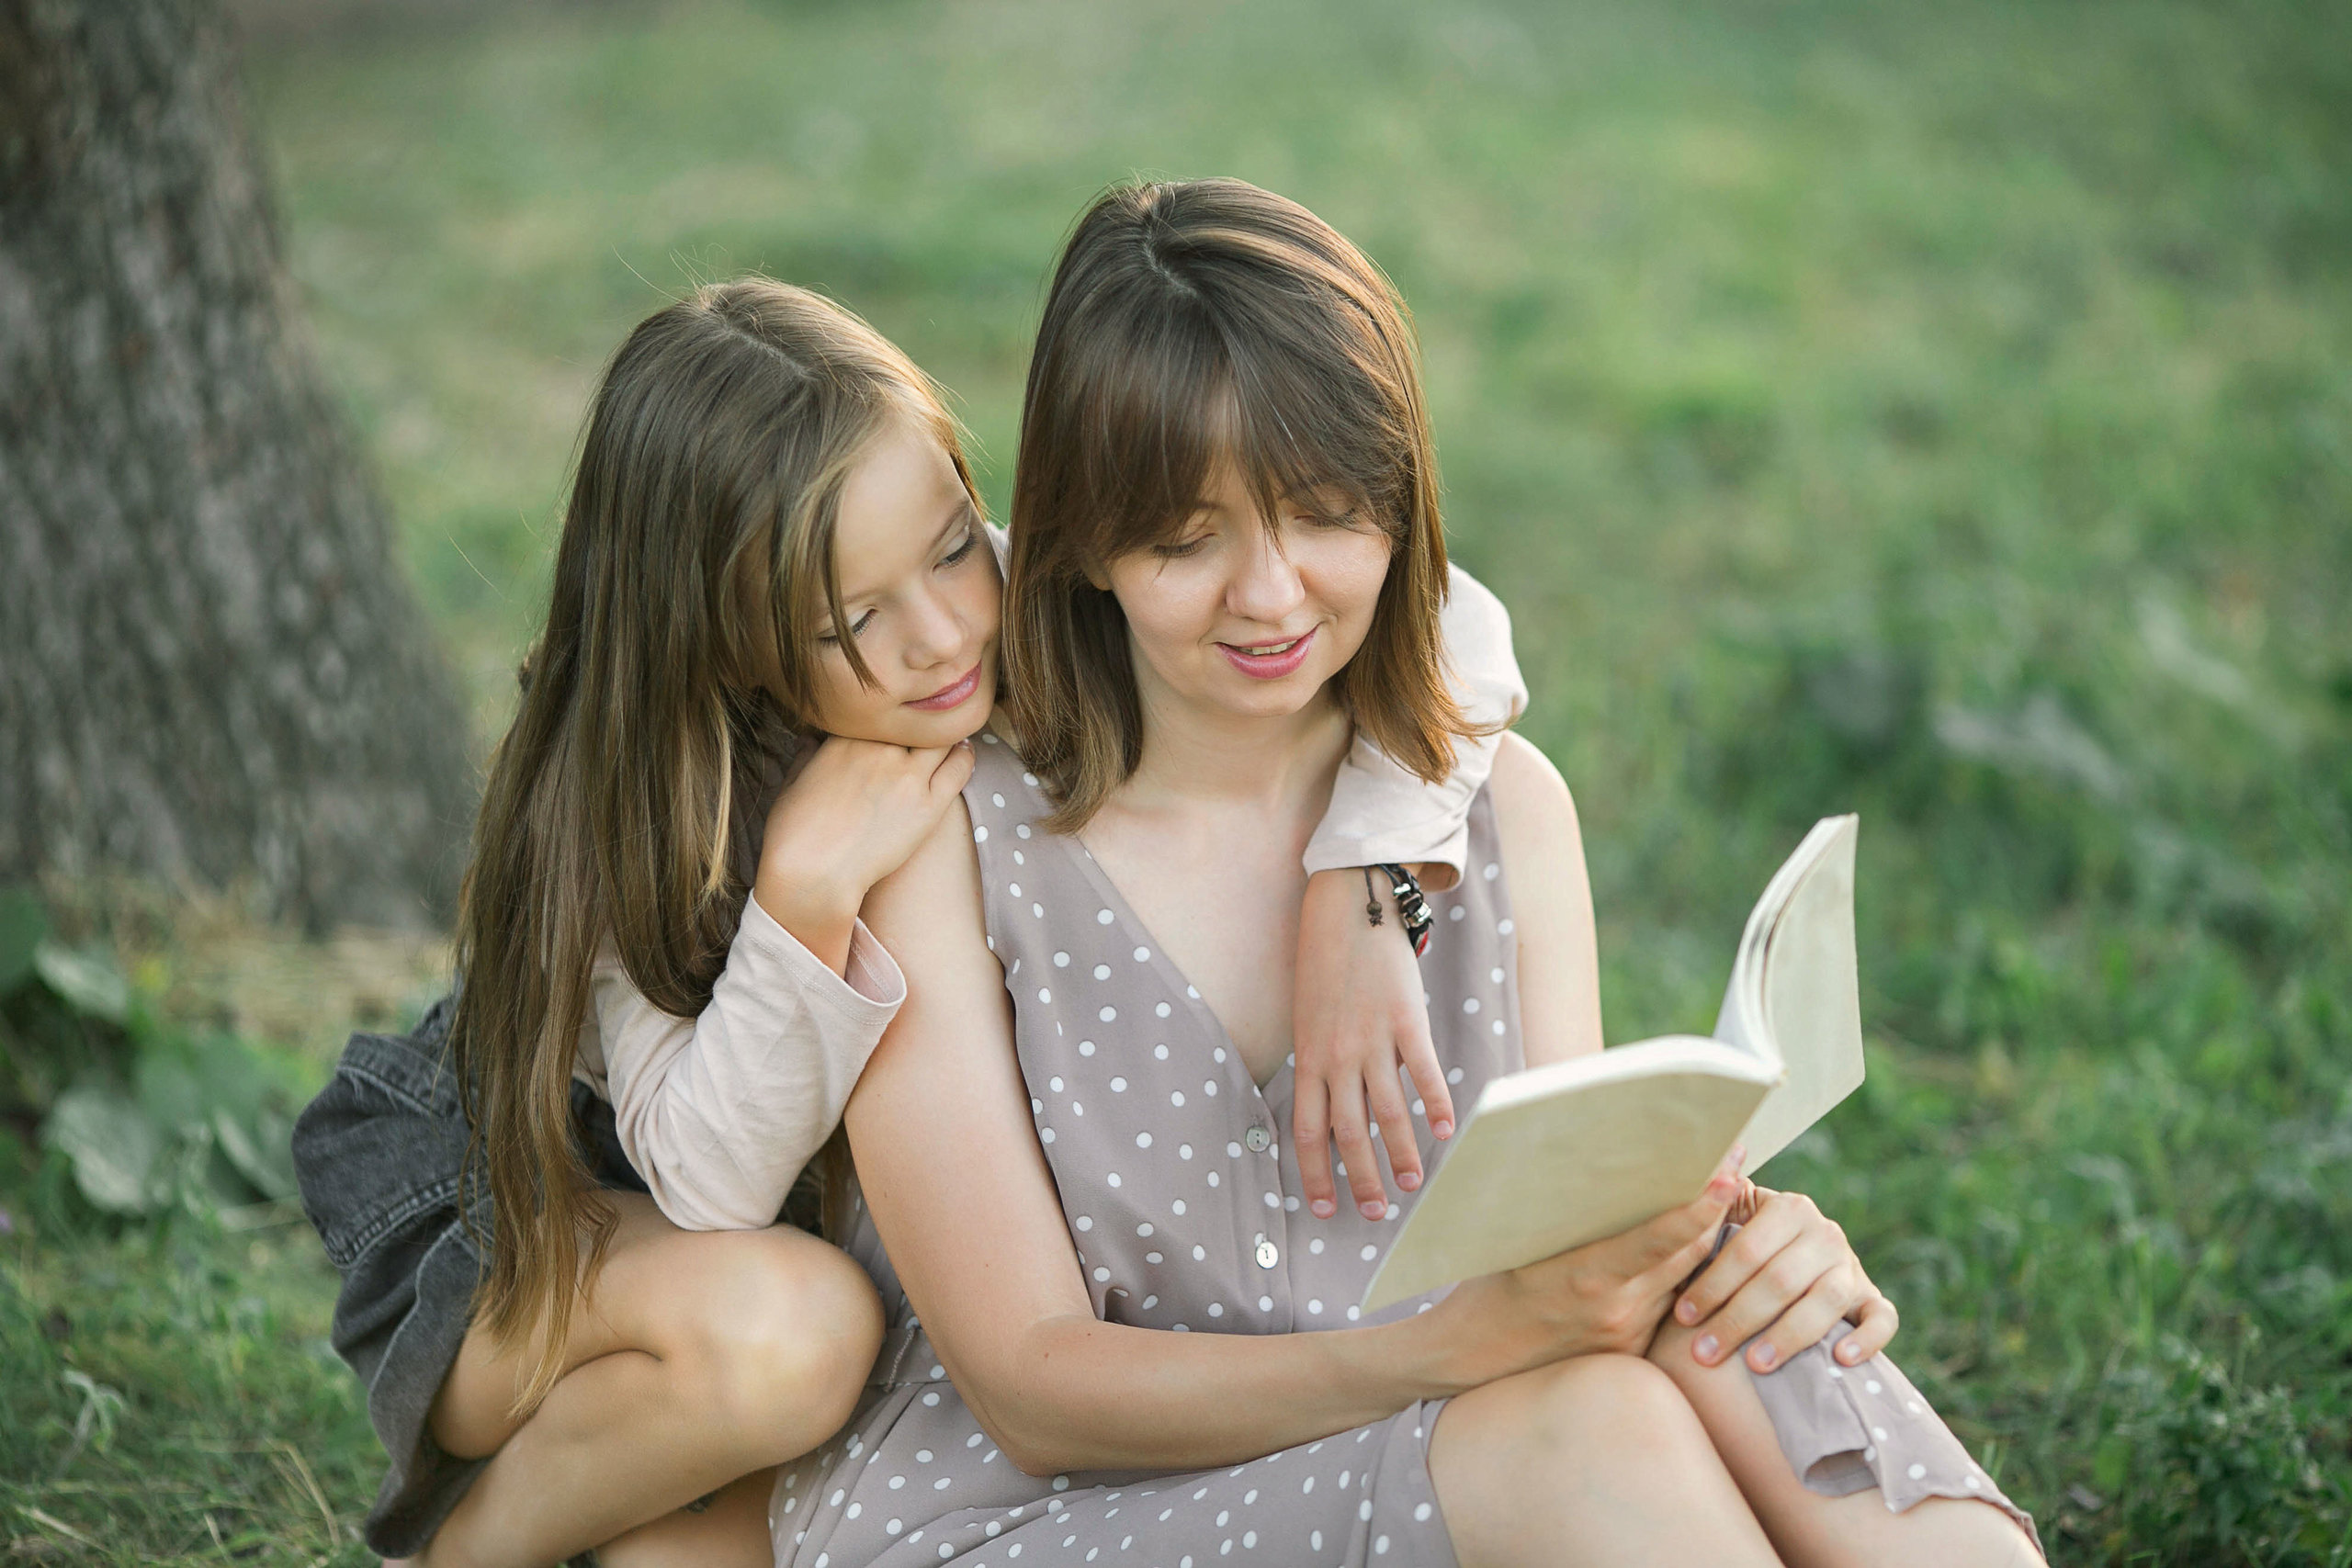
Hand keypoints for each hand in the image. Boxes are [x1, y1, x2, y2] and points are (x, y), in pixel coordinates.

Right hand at [754, 737, 974, 968]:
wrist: (812, 873)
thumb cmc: (794, 832)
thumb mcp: (792, 782)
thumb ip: (806, 755)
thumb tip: (810, 740)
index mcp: (846, 735)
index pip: (883, 712)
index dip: (890, 717)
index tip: (895, 722)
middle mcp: (880, 747)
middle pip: (914, 720)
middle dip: (920, 720)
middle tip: (928, 724)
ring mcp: (906, 774)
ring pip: (941, 738)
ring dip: (946, 734)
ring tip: (950, 736)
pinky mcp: (927, 805)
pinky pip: (959, 769)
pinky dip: (965, 756)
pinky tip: (964, 752)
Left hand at [1291, 867, 1455, 1221]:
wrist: (1346, 907)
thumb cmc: (1325, 965)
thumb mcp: (1309, 1019)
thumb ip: (1323, 1064)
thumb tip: (1345, 1112)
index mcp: (1308, 1058)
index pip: (1307, 1131)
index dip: (1315, 1174)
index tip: (1325, 1209)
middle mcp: (1337, 1055)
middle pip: (1348, 1132)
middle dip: (1361, 1178)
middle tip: (1376, 1211)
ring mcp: (1372, 1039)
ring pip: (1387, 1111)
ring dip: (1401, 1152)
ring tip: (1414, 1182)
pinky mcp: (1406, 1019)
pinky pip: (1423, 1072)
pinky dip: (1437, 1104)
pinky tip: (1448, 1130)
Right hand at [1435, 1149, 1744, 1380]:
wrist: (1473, 1356)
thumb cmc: (1490, 1285)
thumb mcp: (1522, 1240)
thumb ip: (1574, 1214)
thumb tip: (1608, 1166)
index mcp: (1588, 1276)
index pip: (1661, 1238)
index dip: (1701, 1207)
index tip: (1730, 1175)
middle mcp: (1618, 1309)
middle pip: (1689, 1251)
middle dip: (1713, 1207)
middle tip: (1732, 1161)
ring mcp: (1629, 1333)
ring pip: (1683, 1275)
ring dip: (1699, 1237)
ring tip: (1715, 1192)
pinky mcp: (1633, 1350)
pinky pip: (1666, 1300)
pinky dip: (1674, 1271)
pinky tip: (1679, 1243)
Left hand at [1670, 1184, 1898, 1373]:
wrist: (1790, 1257)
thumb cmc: (1741, 1245)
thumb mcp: (1726, 1218)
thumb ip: (1710, 1206)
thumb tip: (1709, 1177)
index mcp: (1789, 1208)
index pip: (1747, 1250)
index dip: (1712, 1283)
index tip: (1683, 1315)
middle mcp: (1825, 1233)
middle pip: (1780, 1280)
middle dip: (1737, 1319)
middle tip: (1705, 1353)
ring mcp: (1852, 1266)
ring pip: (1825, 1301)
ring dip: (1789, 1336)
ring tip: (1756, 1365)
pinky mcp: (1872, 1298)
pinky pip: (1882, 1319)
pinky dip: (1867, 1339)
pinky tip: (1841, 1359)